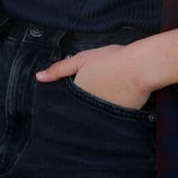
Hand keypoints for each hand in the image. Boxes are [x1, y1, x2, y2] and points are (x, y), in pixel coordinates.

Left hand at [35, 43, 150, 110]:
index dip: (68, 97)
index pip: (67, 101)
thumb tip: (38, 77)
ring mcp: (102, 115)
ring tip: (103, 95)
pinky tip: (115, 100)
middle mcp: (87, 109)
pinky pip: (108, 119)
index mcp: (77, 93)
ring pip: (92, 116)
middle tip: (91, 92)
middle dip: (79, 106)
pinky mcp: (117, 119)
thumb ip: (60, 69)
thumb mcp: (83, 58)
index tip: (72, 94)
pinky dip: (109, 113)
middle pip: (79, 111)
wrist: (139, 67)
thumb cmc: (112, 59)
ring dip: (93, 110)